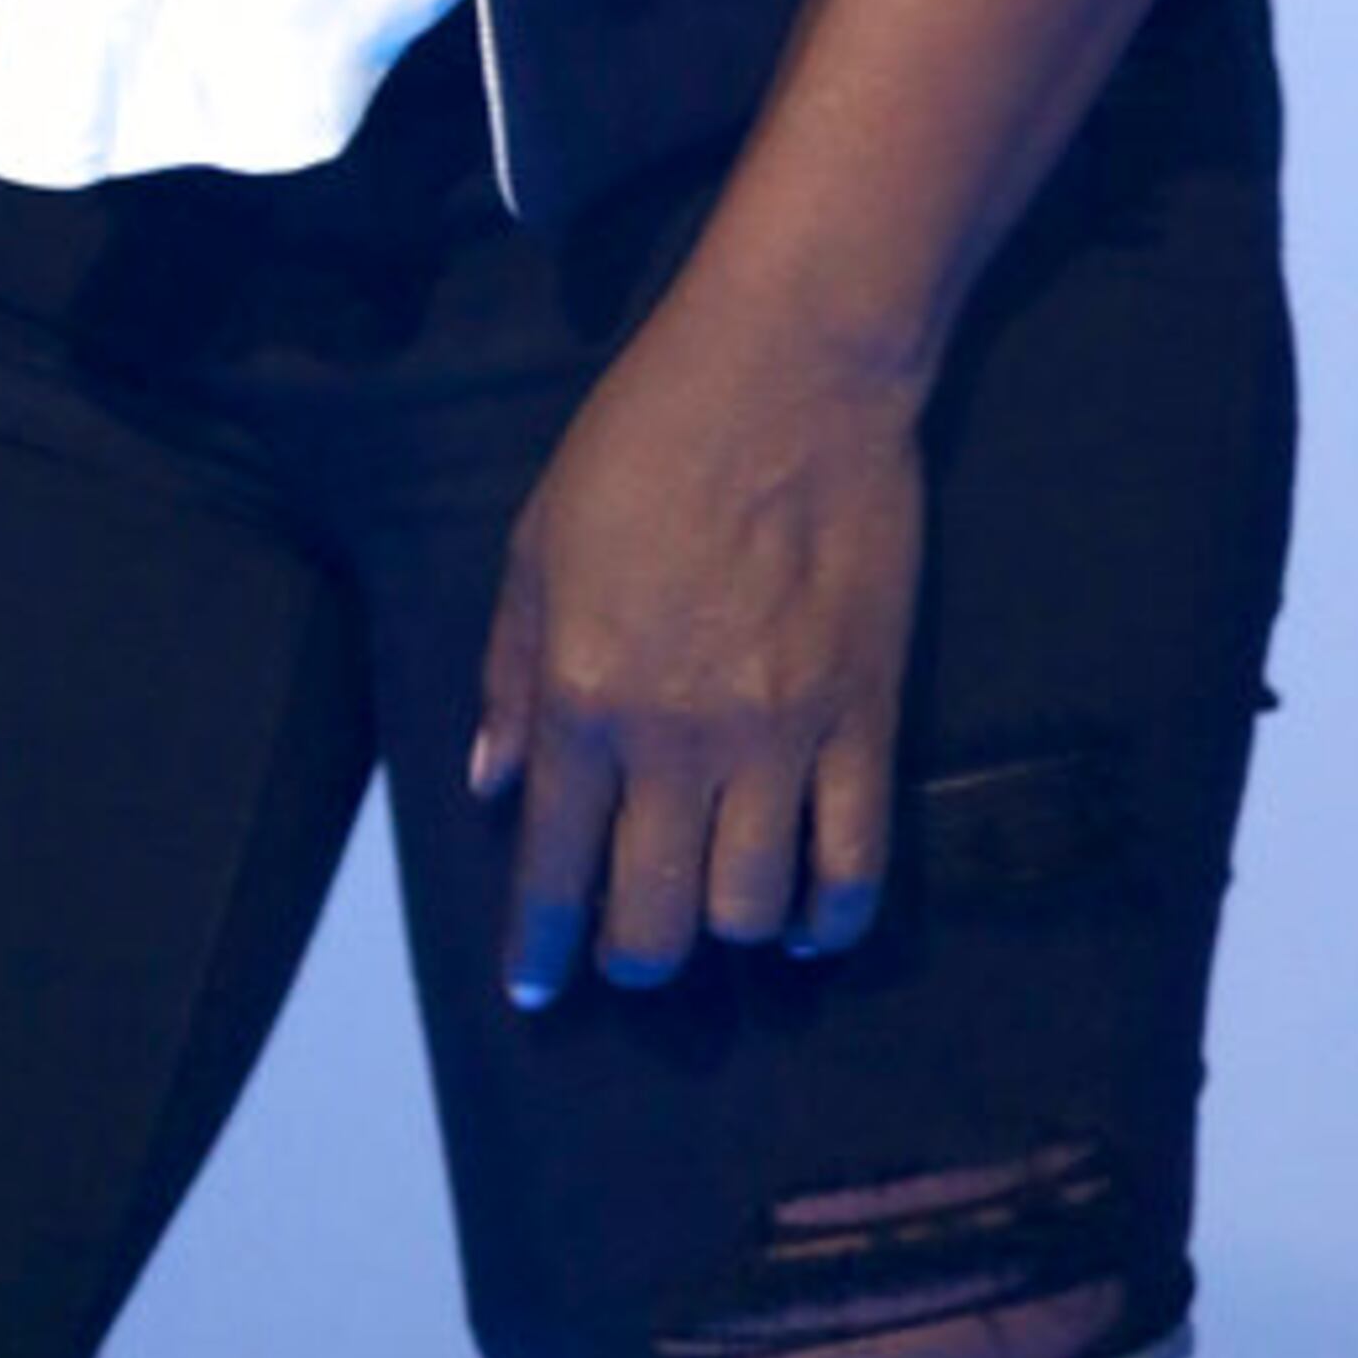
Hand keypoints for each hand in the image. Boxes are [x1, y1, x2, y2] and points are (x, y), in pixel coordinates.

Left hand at [468, 266, 923, 1008]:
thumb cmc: (645, 440)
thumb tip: (493, 786)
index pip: (554, 869)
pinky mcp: (864, 718)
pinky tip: (806, 918)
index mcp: (584, 695)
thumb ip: (511, 674)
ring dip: (725, 933)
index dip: (541, 947)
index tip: (537, 984)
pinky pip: (855, 865)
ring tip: (714, 906)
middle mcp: (676, 739)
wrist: (789, 372)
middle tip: (630, 946)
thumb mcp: (537, 542)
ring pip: (750, 911)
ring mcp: (779, 737)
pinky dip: (829, 917)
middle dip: (632, 956)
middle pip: (655, 920)